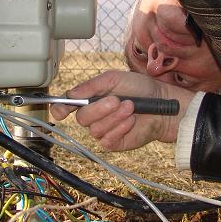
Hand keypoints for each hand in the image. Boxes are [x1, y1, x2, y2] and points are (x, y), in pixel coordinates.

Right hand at [50, 70, 195, 151]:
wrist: (161, 104)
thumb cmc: (139, 88)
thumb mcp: (114, 78)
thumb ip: (92, 86)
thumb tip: (71, 95)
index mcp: (89, 99)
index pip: (64, 107)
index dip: (59, 109)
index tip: (60, 111)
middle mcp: (93, 116)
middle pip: (81, 118)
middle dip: (99, 108)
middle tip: (117, 100)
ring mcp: (102, 130)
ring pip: (95, 129)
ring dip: (114, 117)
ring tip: (131, 107)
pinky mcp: (113, 142)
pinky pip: (107, 138)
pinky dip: (120, 127)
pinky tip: (131, 120)